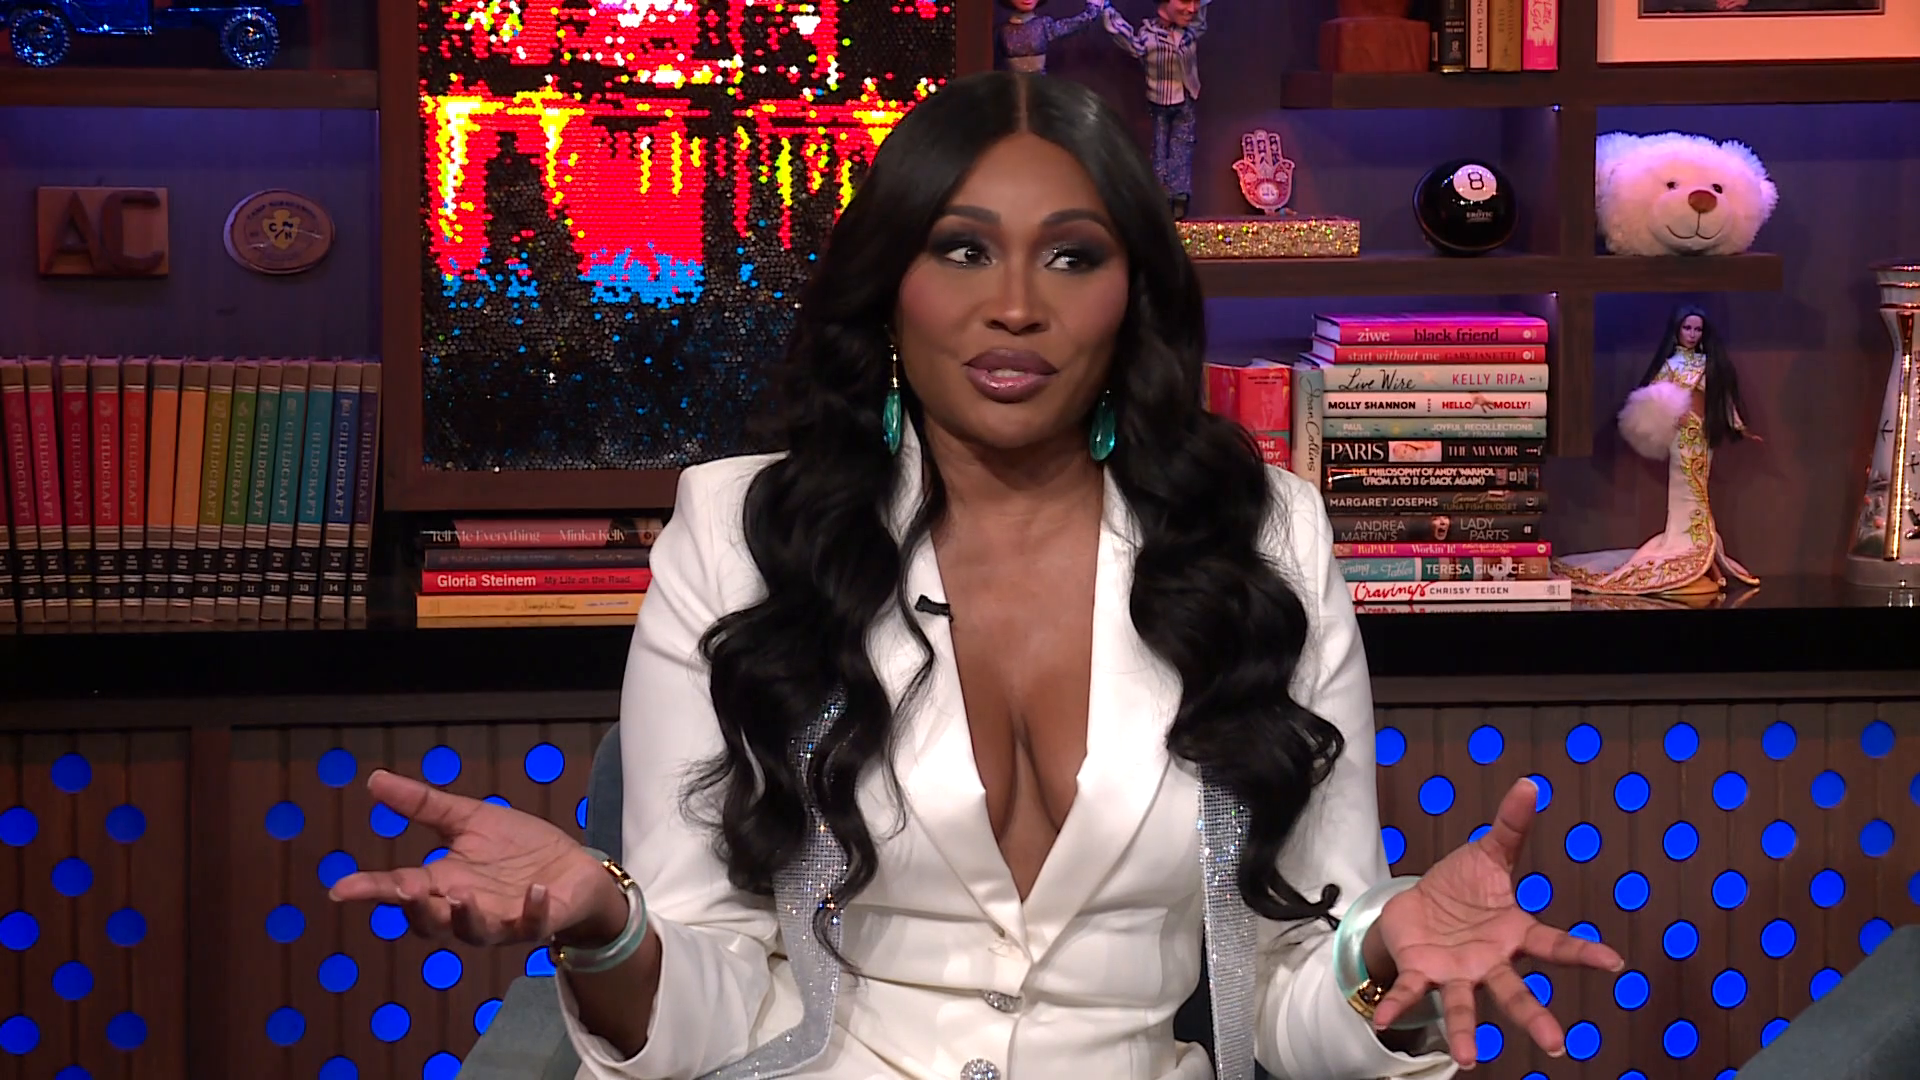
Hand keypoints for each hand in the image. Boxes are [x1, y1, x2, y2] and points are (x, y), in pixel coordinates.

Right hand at [327, 770, 626, 946]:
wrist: (572, 868)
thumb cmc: (517, 848)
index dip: (371, 891)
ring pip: (475, 932)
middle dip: (417, 909)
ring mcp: (502, 920)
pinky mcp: (539, 921)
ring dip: (466, 917)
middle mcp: (466, 909)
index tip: (340, 889)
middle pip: (430, 922)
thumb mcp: (469, 819)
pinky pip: (533, 924)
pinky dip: (533, 910)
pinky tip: (536, 891)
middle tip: (406, 889)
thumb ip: (424, 805)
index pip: (399, 890)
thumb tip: (374, 779)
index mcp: (444, 884)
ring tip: (461, 895)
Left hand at [1367, 778, 1625, 1067]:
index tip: (1615, 962)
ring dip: (1465, 1031)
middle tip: (1558, 1046)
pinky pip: (1410, 992)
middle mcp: (1490, 962)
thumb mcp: (1487, 854)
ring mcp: (1457, 972)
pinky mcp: (1423, 973)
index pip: (1555, 944)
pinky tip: (1383, 1019)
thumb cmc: (1462, 888)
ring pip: (1465, 1004)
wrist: (1418, 906)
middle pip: (1515, 992)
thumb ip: (1510, 825)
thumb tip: (1530, 783)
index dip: (1584, 952)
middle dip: (1535, 1017)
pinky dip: (1397, 1005)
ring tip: (1468, 1059)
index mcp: (1513, 934)